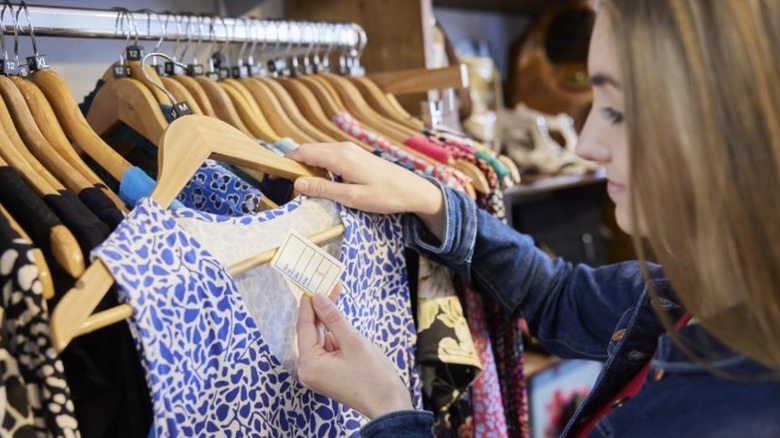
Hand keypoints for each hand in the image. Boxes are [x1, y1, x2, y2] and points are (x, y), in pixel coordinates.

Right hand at [288, 142, 445, 240]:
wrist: (413, 190)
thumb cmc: (386, 196)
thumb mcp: (352, 197)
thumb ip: (323, 188)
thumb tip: (297, 183)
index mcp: (340, 156)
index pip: (302, 152)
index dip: (284, 163)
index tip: (273, 177)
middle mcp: (342, 148)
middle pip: (308, 151)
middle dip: (293, 165)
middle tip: (282, 185)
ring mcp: (350, 150)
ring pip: (318, 153)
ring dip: (306, 166)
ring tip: (299, 186)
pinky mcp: (355, 155)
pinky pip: (329, 157)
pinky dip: (319, 166)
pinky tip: (320, 182)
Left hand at [296, 291, 412, 418]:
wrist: (389, 405)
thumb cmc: (374, 377)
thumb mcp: (353, 341)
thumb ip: (333, 318)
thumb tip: (318, 298)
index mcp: (310, 364)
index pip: (304, 326)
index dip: (309, 303)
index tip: (314, 284)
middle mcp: (308, 370)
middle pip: (310, 332)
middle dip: (321, 310)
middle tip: (331, 287)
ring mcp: (317, 374)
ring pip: (319, 339)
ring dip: (329, 321)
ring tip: (336, 297)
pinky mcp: (327, 374)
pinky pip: (326, 349)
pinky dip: (334, 335)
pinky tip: (342, 323)